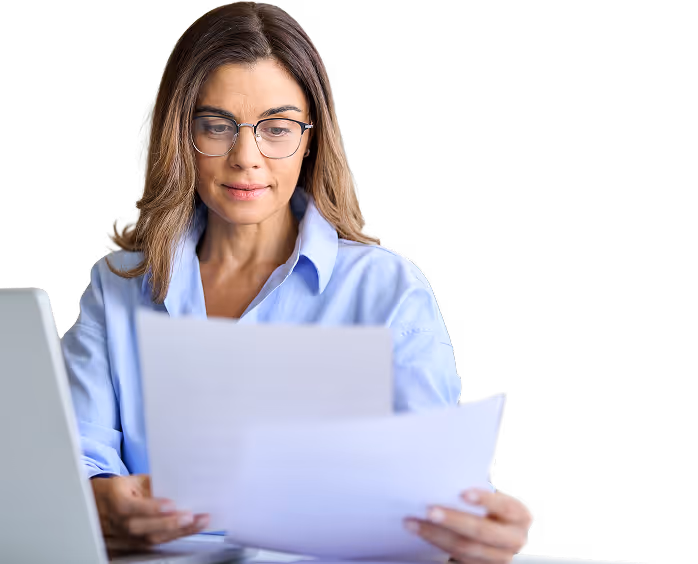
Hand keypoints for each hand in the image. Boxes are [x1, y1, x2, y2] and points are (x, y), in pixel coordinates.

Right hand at [90, 473, 210, 556]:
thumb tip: (178, 483)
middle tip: (189, 516)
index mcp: (115, 499)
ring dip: (177, 532)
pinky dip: (175, 536)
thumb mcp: (133, 479)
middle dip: (168, 523)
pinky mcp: (135, 543)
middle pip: (140, 527)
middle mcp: (117, 521)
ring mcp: (125, 536)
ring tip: (198, 522)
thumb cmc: (122, 488)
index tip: (170, 505)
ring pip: (150, 538)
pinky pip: (156, 542)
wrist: (101, 504)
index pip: (128, 506)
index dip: (149, 507)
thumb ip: (152, 483)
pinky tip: (191, 529)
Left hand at [404, 488, 534, 563]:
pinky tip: (420, 532)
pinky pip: (456, 558)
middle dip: (453, 520)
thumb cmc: (488, 506)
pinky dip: (435, 542)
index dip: (485, 500)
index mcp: (521, 516)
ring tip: (414, 522)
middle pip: (481, 532)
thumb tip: (445, 478)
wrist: (494, 529)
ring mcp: (499, 558)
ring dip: (435, 534)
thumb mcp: (491, 497)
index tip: (463, 493)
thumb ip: (476, 491)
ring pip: (465, 548)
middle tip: (429, 510)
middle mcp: (515, 540)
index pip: (505, 507)